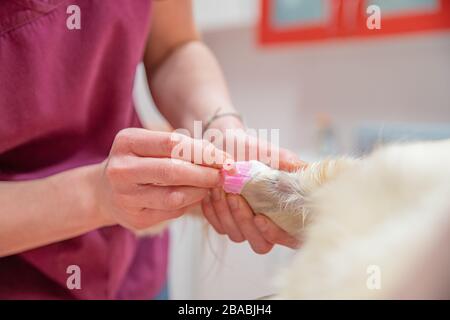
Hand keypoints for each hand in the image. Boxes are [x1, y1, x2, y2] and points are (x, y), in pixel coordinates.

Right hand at [95, 128, 228, 230]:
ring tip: (210, 185)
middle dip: (205, 173)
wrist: (105, 191)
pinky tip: (194, 196)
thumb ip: (181, 148)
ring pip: (174, 196)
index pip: (172, 143)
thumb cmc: (138, 161)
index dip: (203, 151)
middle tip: (224, 174)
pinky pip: (171, 212)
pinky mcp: (134, 218)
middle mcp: (121, 169)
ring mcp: (125, 197)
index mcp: (127, 142)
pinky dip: (189, 203)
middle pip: (172, 171)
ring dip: (200, 191)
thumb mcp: (150, 145)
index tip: (224, 158)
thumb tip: (221, 158)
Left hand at [201, 118, 304, 253]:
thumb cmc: (249, 148)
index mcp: (283, 210)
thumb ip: (287, 161)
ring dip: (227, 215)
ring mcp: (243, 225)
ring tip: (221, 189)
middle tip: (235, 197)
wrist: (224, 144)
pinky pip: (218, 227)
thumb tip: (307, 168)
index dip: (276, 234)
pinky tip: (212, 193)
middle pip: (260, 244)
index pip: (288, 238)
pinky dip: (213, 212)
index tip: (260, 217)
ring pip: (237, 236)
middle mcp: (265, 223)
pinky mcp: (223, 221)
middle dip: (245, 222)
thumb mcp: (268, 152)